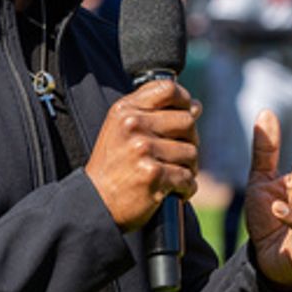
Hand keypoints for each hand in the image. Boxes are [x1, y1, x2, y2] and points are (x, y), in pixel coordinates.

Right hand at [86, 80, 200, 232]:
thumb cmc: (113, 166)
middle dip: (190, 140)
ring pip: (191, 152)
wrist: (95, 202)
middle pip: (187, 121)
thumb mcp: (122, 129)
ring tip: (171, 176)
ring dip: (188, 168)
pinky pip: (188, 177)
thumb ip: (153, 112)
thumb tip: (196, 106)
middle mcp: (133, 125)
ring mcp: (143, 149)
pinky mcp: (153, 174)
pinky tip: (173, 191)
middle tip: (178, 156)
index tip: (188, 112)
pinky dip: (186, 188)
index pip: (168, 89)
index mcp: (125, 110)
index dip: (184, 100)